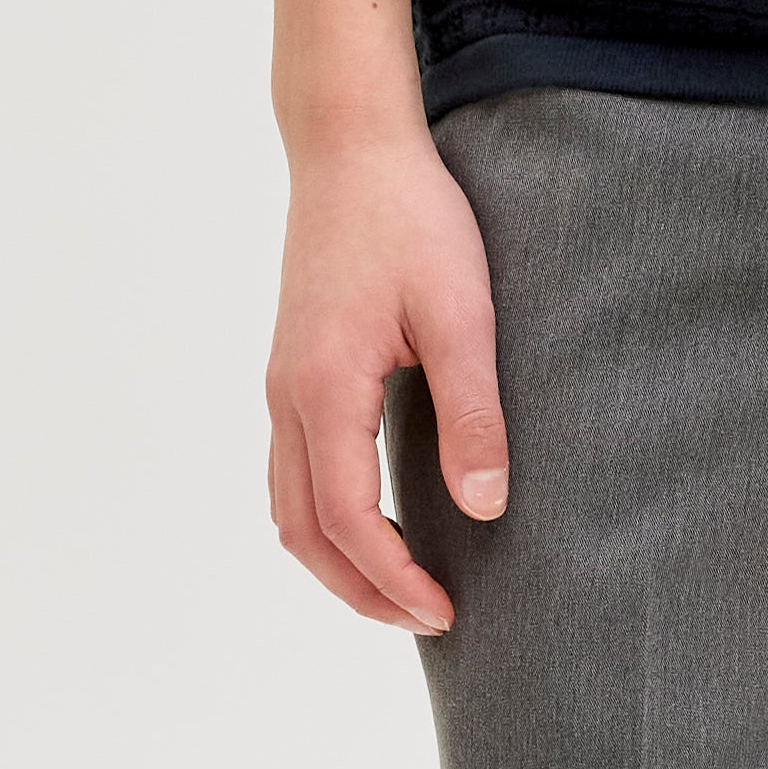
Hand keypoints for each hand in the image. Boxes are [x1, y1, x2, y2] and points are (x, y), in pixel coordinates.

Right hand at [265, 129, 507, 630]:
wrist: (350, 149)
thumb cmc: (411, 219)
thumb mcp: (461, 313)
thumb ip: (472, 414)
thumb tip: (485, 509)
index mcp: (324, 389)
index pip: (347, 520)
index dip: (394, 579)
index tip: (445, 612)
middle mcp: (287, 396)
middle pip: (301, 532)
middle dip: (359, 590)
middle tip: (427, 620)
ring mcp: (282, 383)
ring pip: (286, 506)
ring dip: (336, 559)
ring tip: (401, 585)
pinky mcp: (292, 368)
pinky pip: (290, 469)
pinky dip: (323, 517)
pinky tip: (374, 519)